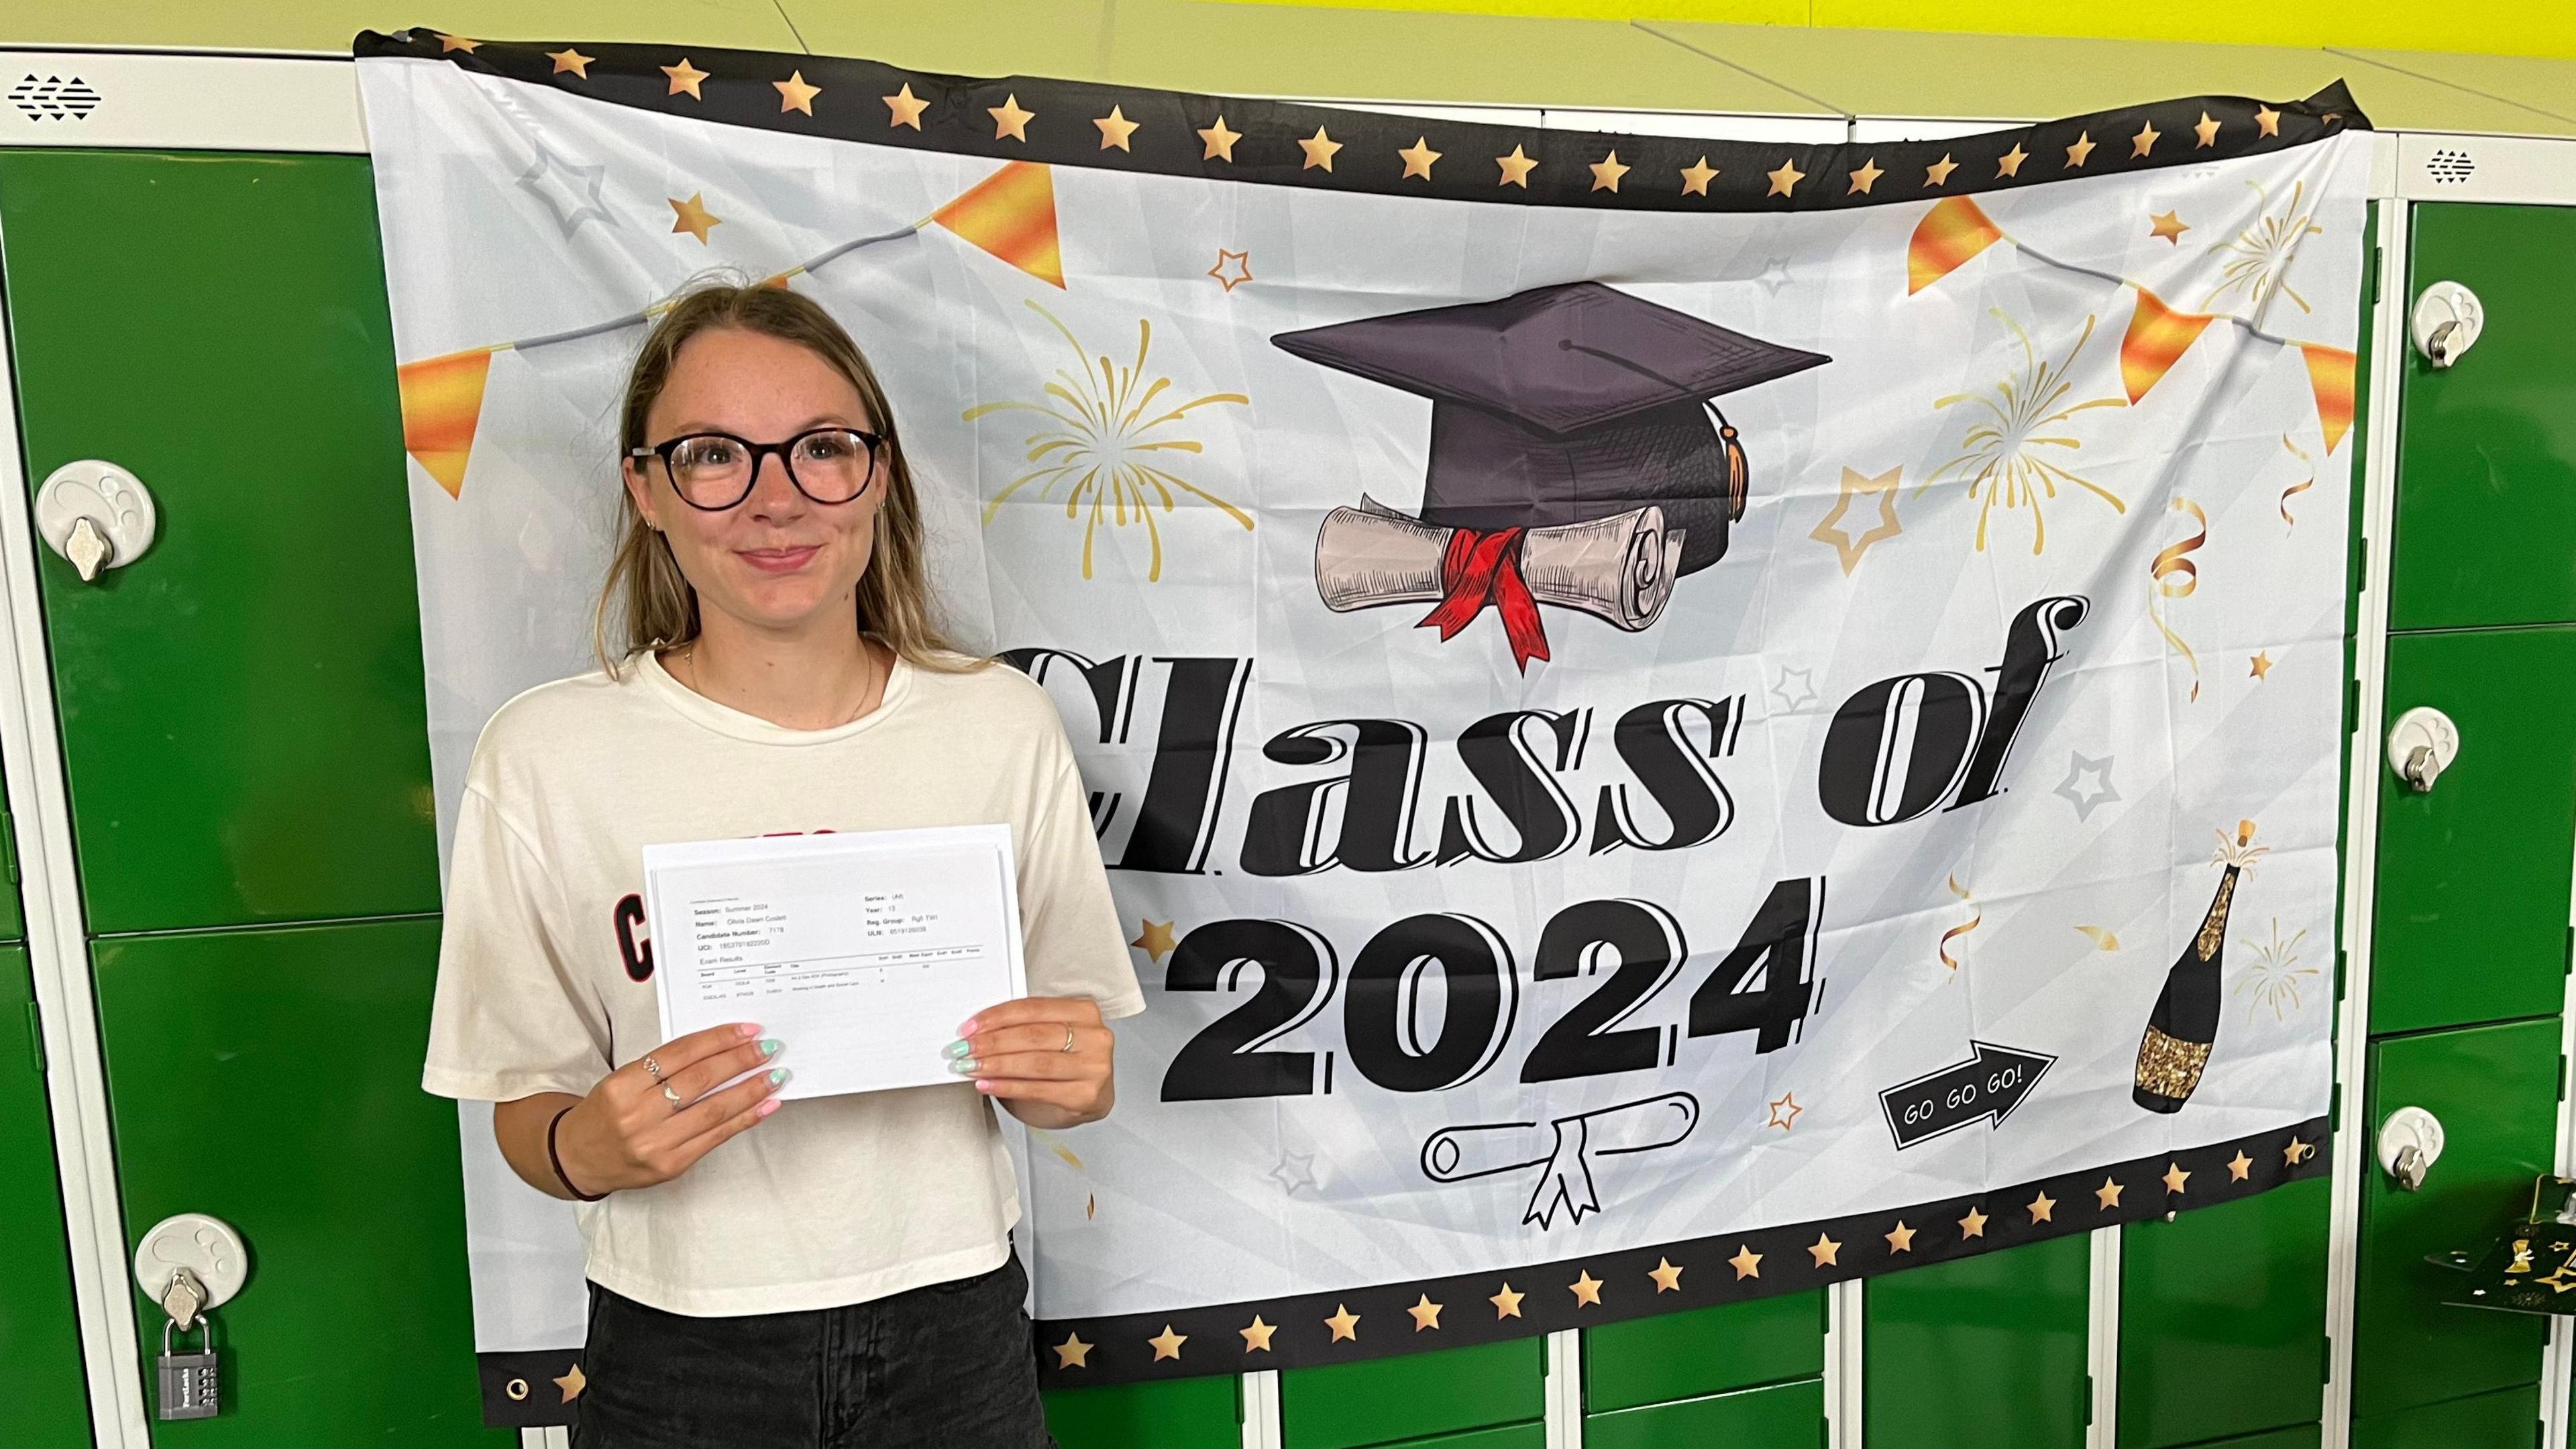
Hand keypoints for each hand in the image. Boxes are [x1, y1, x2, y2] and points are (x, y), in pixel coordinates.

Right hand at [556, 1022, 786, 1194]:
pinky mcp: (671, 1166)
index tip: (747, 1031)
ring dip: (751, 1091)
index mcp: (623, 1084)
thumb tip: (720, 1049)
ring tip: (775, 1075)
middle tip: (769, 1048)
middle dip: (741, 1061)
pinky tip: (765, 1106)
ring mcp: (655, 1144)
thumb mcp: (622, 1080)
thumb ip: (664, 1067)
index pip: (680, 1054)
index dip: (718, 1040)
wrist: (577, 1157)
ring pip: (713, 1111)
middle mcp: (638, 1114)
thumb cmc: (605, 1113)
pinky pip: (716, 1138)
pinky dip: (745, 1120)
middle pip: (700, 1080)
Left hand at [950, 997, 1115, 1130]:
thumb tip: (977, 1032)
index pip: (1033, 1008)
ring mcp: (1095, 1067)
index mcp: (1084, 1011)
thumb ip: (1023, 1028)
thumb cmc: (1065, 1062)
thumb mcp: (1051, 1036)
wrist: (1089, 1098)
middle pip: (1033, 1035)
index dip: (997, 1017)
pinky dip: (1008, 1087)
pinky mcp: (1087, 1096)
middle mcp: (1095, 1036)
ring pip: (1035, 1063)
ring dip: (997, 1065)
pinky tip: (988, 1085)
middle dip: (992, 1042)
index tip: (970, 1027)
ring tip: (972, 1068)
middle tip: (965, 1049)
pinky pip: (1038, 1089)